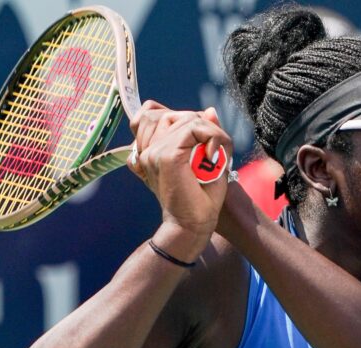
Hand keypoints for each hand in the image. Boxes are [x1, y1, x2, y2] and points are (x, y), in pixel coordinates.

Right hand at [128, 101, 232, 238]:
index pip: (151, 112)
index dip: (180, 118)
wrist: (194, 224)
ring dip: (207, 131)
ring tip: (212, 155)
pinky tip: (213, 158)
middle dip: (195, 123)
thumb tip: (208, 110)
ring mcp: (153, 152)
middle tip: (209, 150)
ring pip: (184, 117)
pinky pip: (193, 127)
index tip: (199, 141)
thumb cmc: (201, 196)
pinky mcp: (166, 156)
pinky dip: (212, 137)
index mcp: (149, 151)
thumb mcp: (205, 158)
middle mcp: (146, 150)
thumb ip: (204, 132)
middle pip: (166, 111)